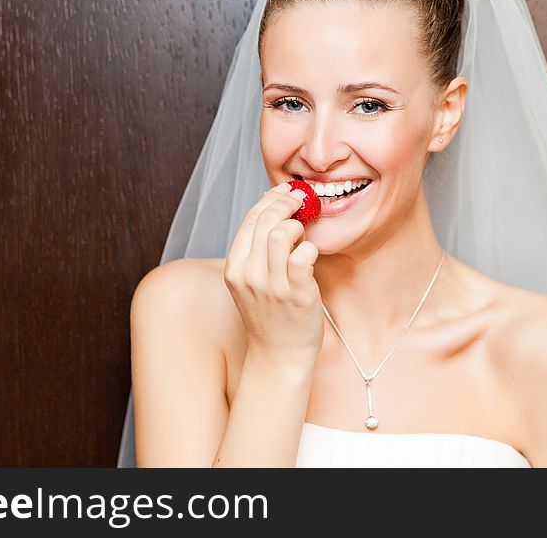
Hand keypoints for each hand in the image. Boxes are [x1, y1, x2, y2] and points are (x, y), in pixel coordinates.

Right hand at [223, 183, 323, 365]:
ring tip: (304, 236)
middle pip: (265, 220)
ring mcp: (272, 285)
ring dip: (298, 226)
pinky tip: (312, 254)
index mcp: (235, 267)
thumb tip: (274, 208)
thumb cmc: (271, 315)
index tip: (286, 191)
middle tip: (303, 203)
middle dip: (288, 203)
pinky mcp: (296, 294)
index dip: (271, 199)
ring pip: (282, 233)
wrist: (279, 355)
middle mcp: (249, 275)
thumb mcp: (252, 281)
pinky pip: (304, 254)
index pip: (250, 219)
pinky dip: (311, 247)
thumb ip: (257, 250)